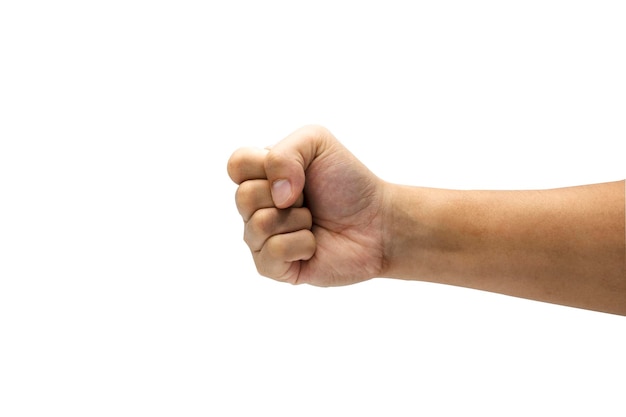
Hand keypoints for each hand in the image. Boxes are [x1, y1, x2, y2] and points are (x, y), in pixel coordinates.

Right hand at [227, 125, 387, 285]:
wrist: (378, 221)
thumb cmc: (348, 183)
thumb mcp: (317, 142)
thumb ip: (284, 152)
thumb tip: (275, 196)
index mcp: (261, 176)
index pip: (235, 165)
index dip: (265, 165)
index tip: (297, 170)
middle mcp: (256, 208)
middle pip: (243, 197)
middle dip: (287, 194)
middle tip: (308, 199)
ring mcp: (263, 240)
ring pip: (257, 225)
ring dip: (297, 219)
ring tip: (313, 221)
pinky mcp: (275, 268)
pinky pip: (271, 253)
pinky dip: (301, 244)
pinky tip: (314, 244)